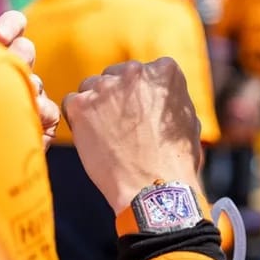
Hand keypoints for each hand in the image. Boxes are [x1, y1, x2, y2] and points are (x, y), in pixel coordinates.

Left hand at [0, 11, 58, 149]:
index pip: (14, 27)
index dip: (11, 25)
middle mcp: (18, 74)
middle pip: (26, 49)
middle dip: (19, 51)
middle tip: (7, 59)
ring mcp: (33, 98)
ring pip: (36, 82)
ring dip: (27, 85)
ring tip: (18, 93)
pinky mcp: (46, 122)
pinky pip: (50, 111)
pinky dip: (41, 111)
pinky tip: (31, 115)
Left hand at [63, 58, 202, 214]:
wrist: (153, 188)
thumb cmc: (175, 159)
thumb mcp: (188, 118)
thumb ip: (171, 96)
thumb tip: (162, 93)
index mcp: (164, 71)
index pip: (143, 71)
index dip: (139, 94)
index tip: (139, 112)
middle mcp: (135, 71)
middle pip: (116, 75)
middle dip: (116, 96)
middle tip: (120, 125)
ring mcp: (106, 87)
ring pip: (92, 86)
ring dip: (96, 105)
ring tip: (105, 134)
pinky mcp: (81, 105)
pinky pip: (72, 102)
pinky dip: (77, 119)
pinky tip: (91, 138)